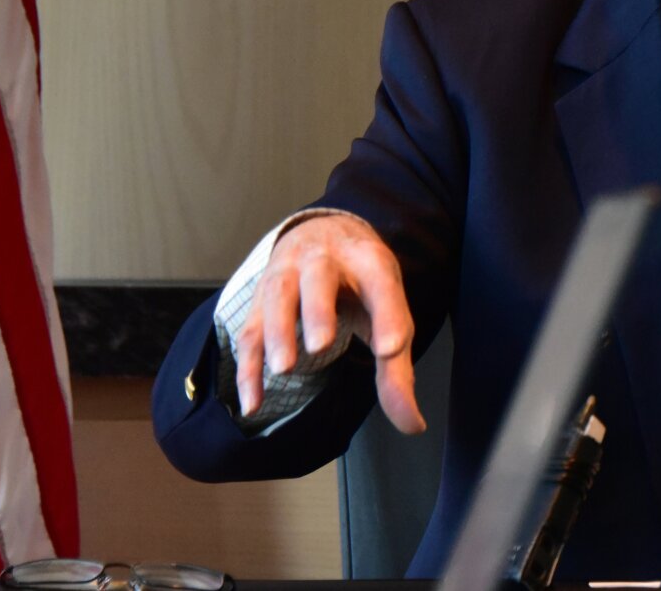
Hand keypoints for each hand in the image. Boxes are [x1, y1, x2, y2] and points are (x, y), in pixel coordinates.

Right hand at [232, 213, 425, 432]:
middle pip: (318, 278)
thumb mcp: (387, 312)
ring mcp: (286, 272)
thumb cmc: (362, 284)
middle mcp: (325, 258)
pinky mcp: (260, 298)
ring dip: (277, 332)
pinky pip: (249, 330)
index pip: (382, 284)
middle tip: (320, 347)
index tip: (391, 350)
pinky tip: (254, 403)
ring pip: (277, 296)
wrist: (323, 236)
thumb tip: (412, 425)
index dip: (388, 315)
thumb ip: (397, 369)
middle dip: (318, 311)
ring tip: (284, 368)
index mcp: (368, 260)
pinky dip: (248, 366)